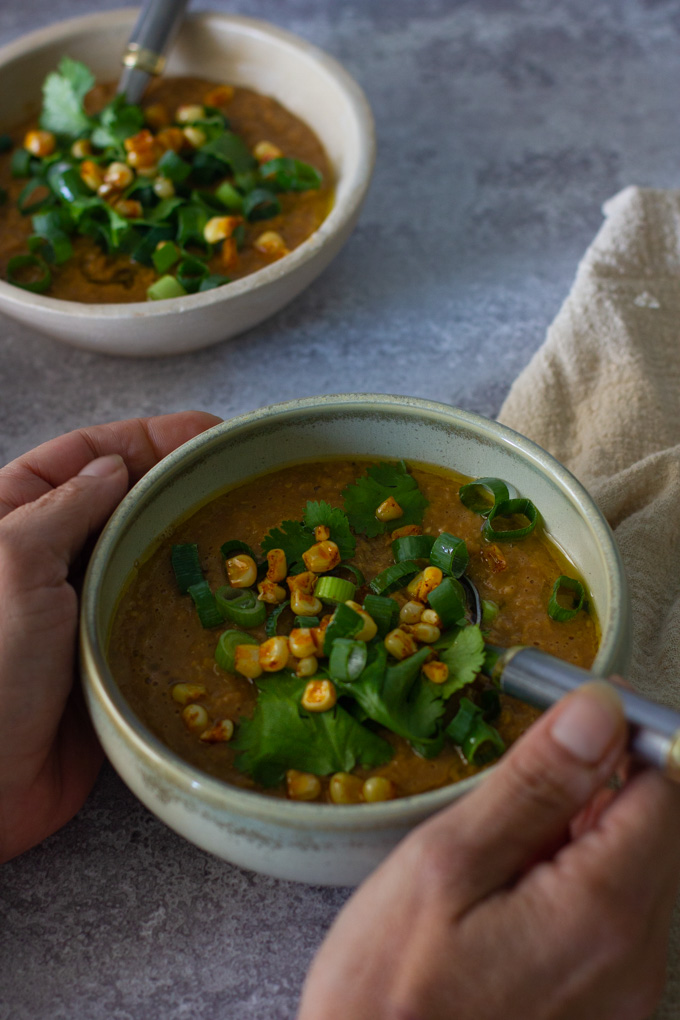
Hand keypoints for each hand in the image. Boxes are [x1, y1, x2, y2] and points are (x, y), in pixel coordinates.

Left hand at [0, 411, 220, 862]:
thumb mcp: (12, 562)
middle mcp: (52, 557)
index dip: (149, 437)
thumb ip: (65, 506)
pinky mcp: (112, 655)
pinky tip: (232, 593)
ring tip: (249, 526)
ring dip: (192, 540)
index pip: (88, 455)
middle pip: (125, 501)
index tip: (209, 432)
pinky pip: (158, 615)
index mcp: (14, 517)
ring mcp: (84, 606)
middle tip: (241, 478)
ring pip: (147, 556)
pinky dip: (193, 602)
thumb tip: (116, 466)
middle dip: (180, 483)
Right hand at [299, 683, 679, 1019]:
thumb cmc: (387, 993)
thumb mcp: (446, 865)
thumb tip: (599, 710)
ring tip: (511, 831)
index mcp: (601, 912)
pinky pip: (618, 918)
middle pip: (661, 829)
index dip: (627, 733)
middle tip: (532, 766)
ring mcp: (626, 995)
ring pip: (641, 870)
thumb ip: (533, 786)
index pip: (663, 788)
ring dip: (591, 827)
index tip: (577, 709)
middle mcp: (636, 961)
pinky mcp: (606, 1013)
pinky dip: (582, 876)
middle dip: (609, 778)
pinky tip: (519, 879)